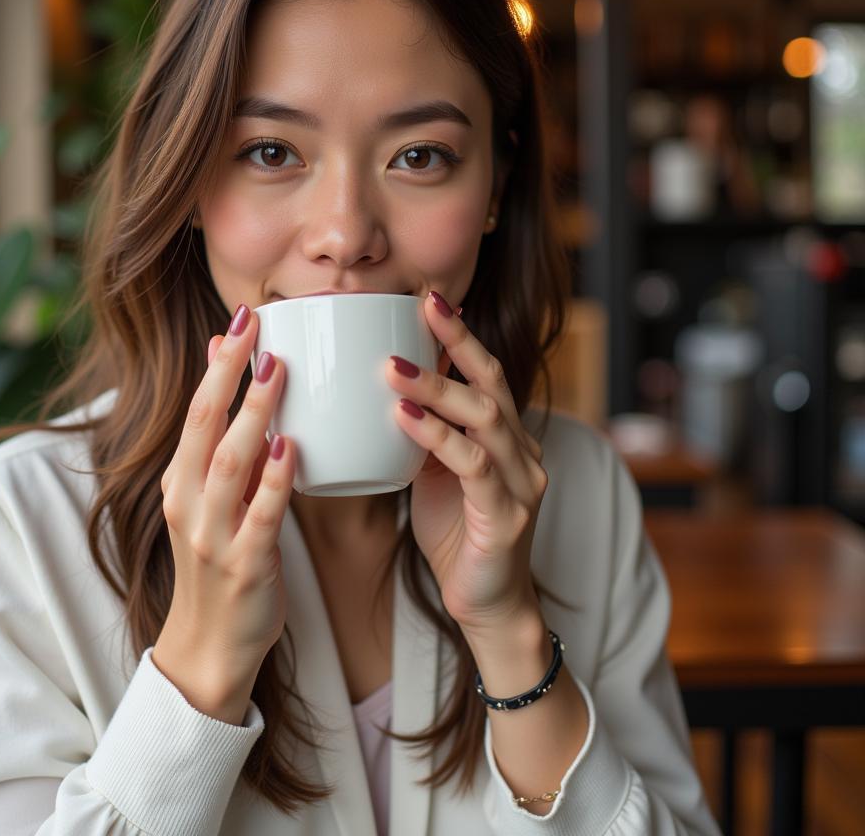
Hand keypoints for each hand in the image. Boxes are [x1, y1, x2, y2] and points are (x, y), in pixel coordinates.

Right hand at [155, 304, 295, 706]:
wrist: (208, 649)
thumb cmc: (218, 563)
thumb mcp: (208, 502)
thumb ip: (222, 447)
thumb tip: (231, 383)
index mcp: (179, 482)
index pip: (197, 411)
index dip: (219, 363)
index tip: (242, 317)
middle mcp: (186, 503)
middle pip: (204, 426)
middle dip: (228, 372)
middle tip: (255, 324)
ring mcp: (211, 535)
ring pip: (229, 463)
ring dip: (252, 414)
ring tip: (276, 371)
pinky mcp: (243, 566)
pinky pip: (261, 516)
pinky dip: (274, 480)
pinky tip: (292, 448)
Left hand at [385, 291, 547, 637]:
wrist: (486, 605)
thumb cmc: (456, 533)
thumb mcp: (437, 472)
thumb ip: (426, 433)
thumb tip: (381, 390)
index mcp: (506, 438)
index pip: (486, 374)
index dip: (460, 335)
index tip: (427, 299)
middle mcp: (522, 452)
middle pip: (492, 383)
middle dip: (458, 341)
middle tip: (421, 306)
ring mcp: (521, 483)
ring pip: (484, 418)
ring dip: (438, 387)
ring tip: (392, 365)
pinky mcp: (506, 515)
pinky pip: (472, 465)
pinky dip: (436, 436)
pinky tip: (403, 416)